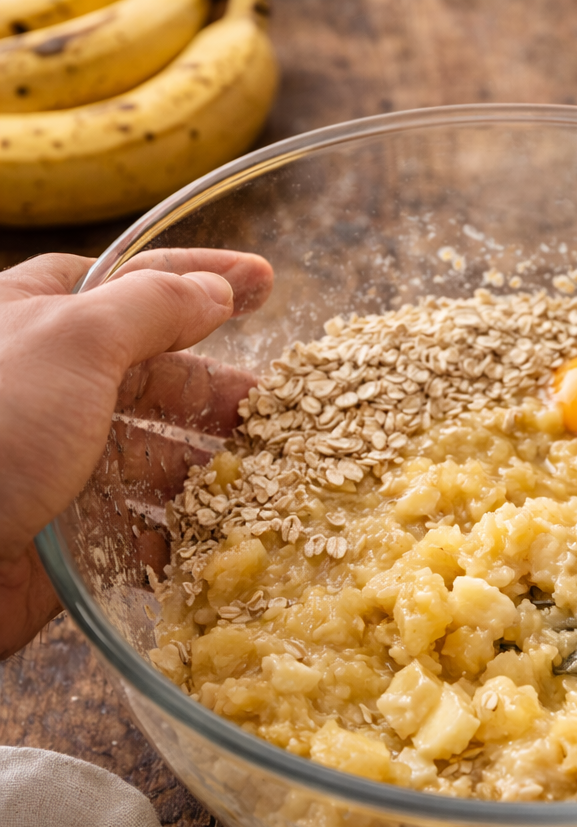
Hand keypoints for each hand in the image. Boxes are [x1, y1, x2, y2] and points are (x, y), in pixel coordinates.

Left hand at [0, 249, 272, 657]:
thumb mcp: (73, 342)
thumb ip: (151, 307)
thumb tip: (216, 289)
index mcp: (40, 320)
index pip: (136, 283)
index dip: (204, 278)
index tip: (267, 282)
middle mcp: (49, 385)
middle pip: (155, 374)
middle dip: (215, 388)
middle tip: (272, 407)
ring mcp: (56, 459)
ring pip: (152, 453)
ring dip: (204, 466)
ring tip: (253, 480)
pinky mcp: (62, 529)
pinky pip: (134, 521)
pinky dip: (174, 530)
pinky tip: (207, 534)